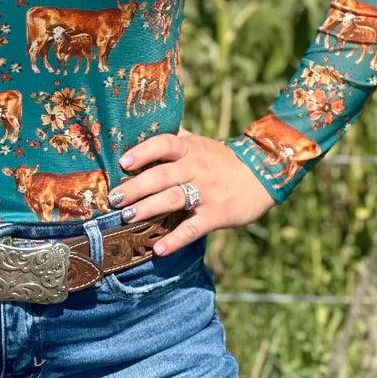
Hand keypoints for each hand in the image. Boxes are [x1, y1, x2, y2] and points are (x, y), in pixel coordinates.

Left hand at [108, 128, 277, 254]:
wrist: (262, 175)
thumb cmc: (220, 159)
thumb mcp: (199, 143)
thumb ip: (174, 139)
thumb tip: (142, 128)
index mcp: (190, 148)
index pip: (164, 144)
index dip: (142, 152)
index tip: (123, 162)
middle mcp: (196, 168)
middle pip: (162, 175)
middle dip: (136, 187)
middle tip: (114, 198)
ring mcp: (206, 192)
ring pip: (173, 199)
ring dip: (148, 209)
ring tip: (127, 218)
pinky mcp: (216, 214)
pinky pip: (192, 228)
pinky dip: (174, 240)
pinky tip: (157, 249)